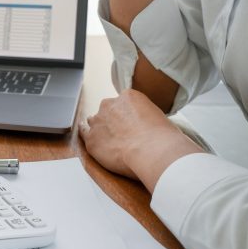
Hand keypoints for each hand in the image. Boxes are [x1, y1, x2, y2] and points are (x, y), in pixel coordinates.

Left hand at [80, 89, 201, 190]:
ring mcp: (98, 122)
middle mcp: (110, 105)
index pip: (122, 103)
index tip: (131, 124)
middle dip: (112, 120)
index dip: (127, 115)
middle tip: (122, 134)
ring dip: (100, 129)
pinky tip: (91, 141)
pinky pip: (84, 135)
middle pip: (107, 110)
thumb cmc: (163, 137)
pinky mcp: (92, 140)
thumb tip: (146, 125)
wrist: (154, 151)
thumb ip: (146, 115)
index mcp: (128, 96)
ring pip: (94, 122)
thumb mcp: (159, 116)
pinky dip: (88, 138)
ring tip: (109, 141)